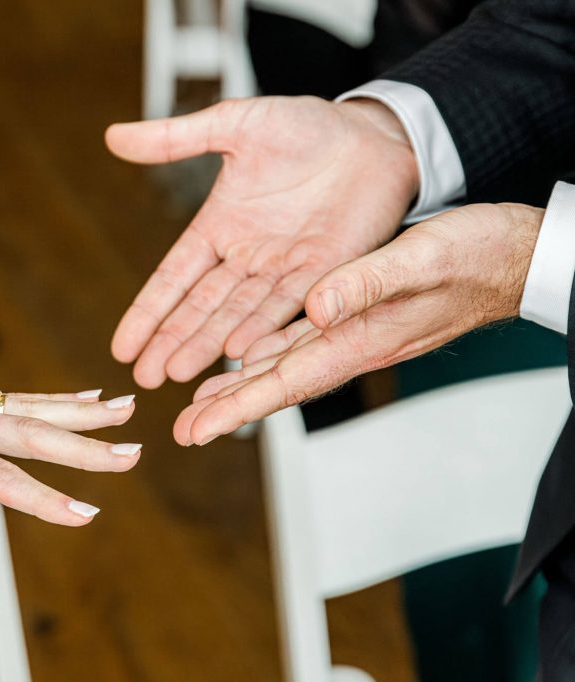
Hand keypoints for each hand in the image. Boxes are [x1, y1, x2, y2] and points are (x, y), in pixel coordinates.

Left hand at [0, 361, 139, 525]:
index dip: (43, 497)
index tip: (85, 512)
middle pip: (32, 431)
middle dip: (86, 447)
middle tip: (133, 454)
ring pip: (32, 408)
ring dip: (81, 413)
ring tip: (126, 409)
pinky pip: (14, 399)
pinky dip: (51, 399)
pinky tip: (77, 398)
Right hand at [107, 97, 419, 387]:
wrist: (375, 136)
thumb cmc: (306, 127)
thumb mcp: (234, 124)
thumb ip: (175, 138)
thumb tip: (113, 136)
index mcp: (219, 227)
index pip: (173, 278)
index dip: (147, 312)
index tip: (121, 346)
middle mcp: (246, 257)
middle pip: (199, 308)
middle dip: (170, 342)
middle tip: (143, 377)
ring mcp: (283, 270)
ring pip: (237, 315)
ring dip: (207, 345)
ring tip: (178, 373)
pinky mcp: (324, 273)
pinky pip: (288, 306)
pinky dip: (263, 330)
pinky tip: (238, 354)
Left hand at [174, 203, 543, 443]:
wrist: (514, 256)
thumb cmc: (477, 257)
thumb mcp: (420, 258)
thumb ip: (366, 283)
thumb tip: (314, 309)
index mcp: (360, 338)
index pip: (286, 382)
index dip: (238, 406)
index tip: (198, 430)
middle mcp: (352, 343)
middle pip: (277, 384)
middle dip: (229, 408)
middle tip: (185, 430)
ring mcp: (355, 333)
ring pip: (285, 365)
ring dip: (243, 385)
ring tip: (201, 400)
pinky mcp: (358, 316)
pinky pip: (302, 341)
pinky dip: (270, 351)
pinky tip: (249, 354)